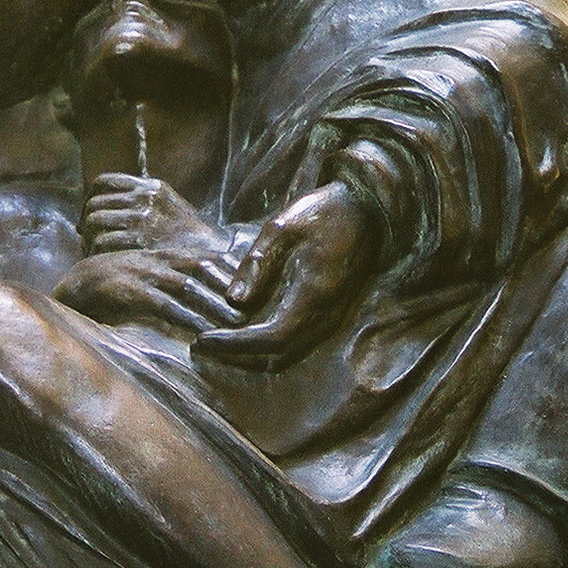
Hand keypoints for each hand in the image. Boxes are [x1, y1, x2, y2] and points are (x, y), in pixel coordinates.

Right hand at [54, 249, 243, 336]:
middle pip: (204, 269)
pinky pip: (163, 305)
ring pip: (189, 287)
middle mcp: (158, 260)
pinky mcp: (129, 291)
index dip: (234, 273)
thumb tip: (208, 302)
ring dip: (215, 307)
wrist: (74, 286)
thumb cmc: (117, 287)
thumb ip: (176, 283)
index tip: (259, 291)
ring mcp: (143, 274)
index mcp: (166, 255)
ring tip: (238, 326)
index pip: (208, 258)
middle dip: (231, 290)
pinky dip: (185, 319)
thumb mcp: (150, 278)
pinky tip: (202, 335)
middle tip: (257, 312)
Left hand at [81, 175, 230, 257]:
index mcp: (150, 187)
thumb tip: (101, 212)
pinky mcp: (139, 241)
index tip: (90, 216)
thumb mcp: (169, 208)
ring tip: (97, 252)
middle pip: (95, 204)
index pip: (103, 182)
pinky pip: (102, 243)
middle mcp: (145, 198)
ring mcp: (142, 218)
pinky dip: (98, 254)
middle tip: (90, 240)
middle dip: (87, 224)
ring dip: (90, 240)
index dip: (90, 199)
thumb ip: (141, 203)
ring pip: (94, 222)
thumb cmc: (189, 239)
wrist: (214, 257)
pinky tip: (107, 262)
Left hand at [194, 181, 380, 369]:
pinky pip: (294, 345)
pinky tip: (240, 331)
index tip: (202, 340)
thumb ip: (257, 264)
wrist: (368, 210)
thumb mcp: (282, 227)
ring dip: (249, 356)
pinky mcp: (329, 316)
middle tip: (199, 346)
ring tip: (215, 342)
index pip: (271, 338)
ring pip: (286, 357)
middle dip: (236, 357)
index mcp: (314, 293)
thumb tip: (234, 301)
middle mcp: (326, 315)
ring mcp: (331, 319)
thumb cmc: (323, 212)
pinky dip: (264, 348)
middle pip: (277, 358)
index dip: (234, 344)